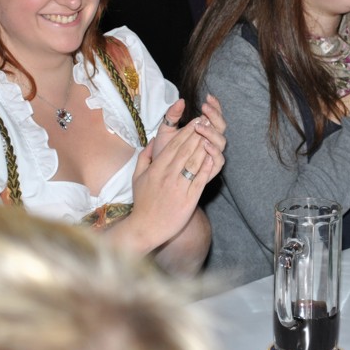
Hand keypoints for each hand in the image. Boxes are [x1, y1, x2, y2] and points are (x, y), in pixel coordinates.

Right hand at [127, 118, 220, 252]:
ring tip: (211, 135)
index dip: (185, 132)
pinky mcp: (189, 199)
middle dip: (197, 134)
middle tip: (206, 122)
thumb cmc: (142, 202)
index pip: (173, 146)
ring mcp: (179, 187)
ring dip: (203, 147)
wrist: (146, 228)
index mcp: (156, 169)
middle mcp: (168, 175)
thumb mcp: (136, 177)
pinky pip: (200, 180)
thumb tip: (152, 141)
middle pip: (185, 150)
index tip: (194, 121)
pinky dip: (206, 167)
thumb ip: (144, 157)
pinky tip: (212, 156)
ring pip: (194, 162)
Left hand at [152, 95, 226, 172]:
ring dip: (212, 133)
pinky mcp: (211, 169)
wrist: (160, 174)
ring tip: (200, 127)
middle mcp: (210, 141)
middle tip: (204, 108)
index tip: (208, 97)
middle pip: (221, 126)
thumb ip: (172, 115)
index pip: (214, 115)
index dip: (215, 105)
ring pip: (222, 142)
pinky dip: (214, 152)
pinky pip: (219, 160)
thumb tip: (180, 101)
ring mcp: (212, 155)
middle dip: (215, 115)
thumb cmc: (164, 152)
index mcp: (203, 130)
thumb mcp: (166, 130)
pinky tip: (205, 145)